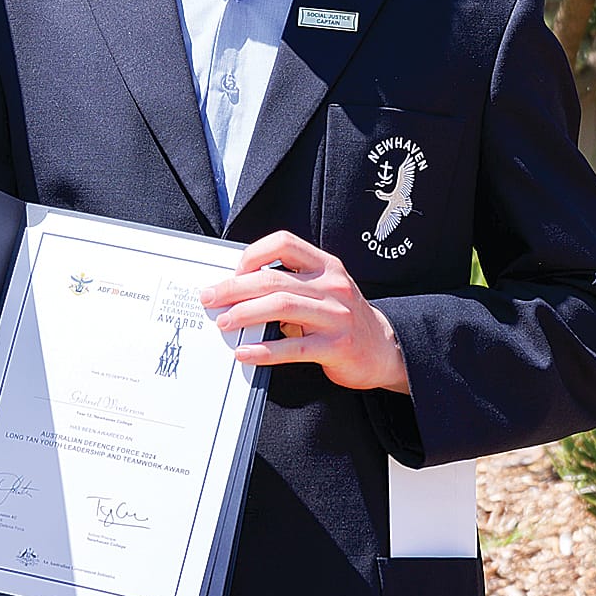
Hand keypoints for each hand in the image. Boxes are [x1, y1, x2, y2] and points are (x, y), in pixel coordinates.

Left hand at [200, 230, 409, 393]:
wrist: (385, 349)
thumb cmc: (342, 318)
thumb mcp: (323, 290)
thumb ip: (290, 284)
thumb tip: (237, 290)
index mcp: (326, 266)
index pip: (284, 243)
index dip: (254, 254)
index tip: (234, 272)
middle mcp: (332, 286)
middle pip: (273, 278)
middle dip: (234, 288)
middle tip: (210, 298)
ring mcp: (336, 316)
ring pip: (281, 306)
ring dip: (245, 314)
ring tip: (224, 322)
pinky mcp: (337, 347)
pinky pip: (293, 347)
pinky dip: (264, 350)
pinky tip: (244, 352)